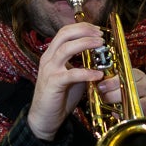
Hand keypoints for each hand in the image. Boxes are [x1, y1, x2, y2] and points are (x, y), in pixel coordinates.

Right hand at [25, 22, 107, 140]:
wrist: (45, 117)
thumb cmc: (60, 96)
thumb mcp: (72, 76)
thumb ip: (82, 65)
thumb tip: (101, 58)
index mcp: (52, 54)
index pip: (65, 32)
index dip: (82, 27)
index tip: (97, 30)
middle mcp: (48, 58)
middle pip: (64, 34)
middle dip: (84, 31)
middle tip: (100, 34)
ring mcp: (50, 70)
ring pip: (66, 49)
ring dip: (85, 43)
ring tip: (100, 45)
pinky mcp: (53, 83)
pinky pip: (72, 74)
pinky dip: (86, 72)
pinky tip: (98, 75)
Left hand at [99, 66, 145, 120]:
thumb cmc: (143, 93)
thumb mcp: (133, 82)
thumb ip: (118, 81)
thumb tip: (99, 84)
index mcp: (139, 76)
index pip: (125, 75)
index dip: (112, 82)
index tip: (101, 86)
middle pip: (128, 89)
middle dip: (112, 95)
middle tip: (104, 99)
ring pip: (132, 103)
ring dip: (117, 107)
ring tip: (111, 108)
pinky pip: (135, 115)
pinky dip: (124, 116)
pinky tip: (119, 115)